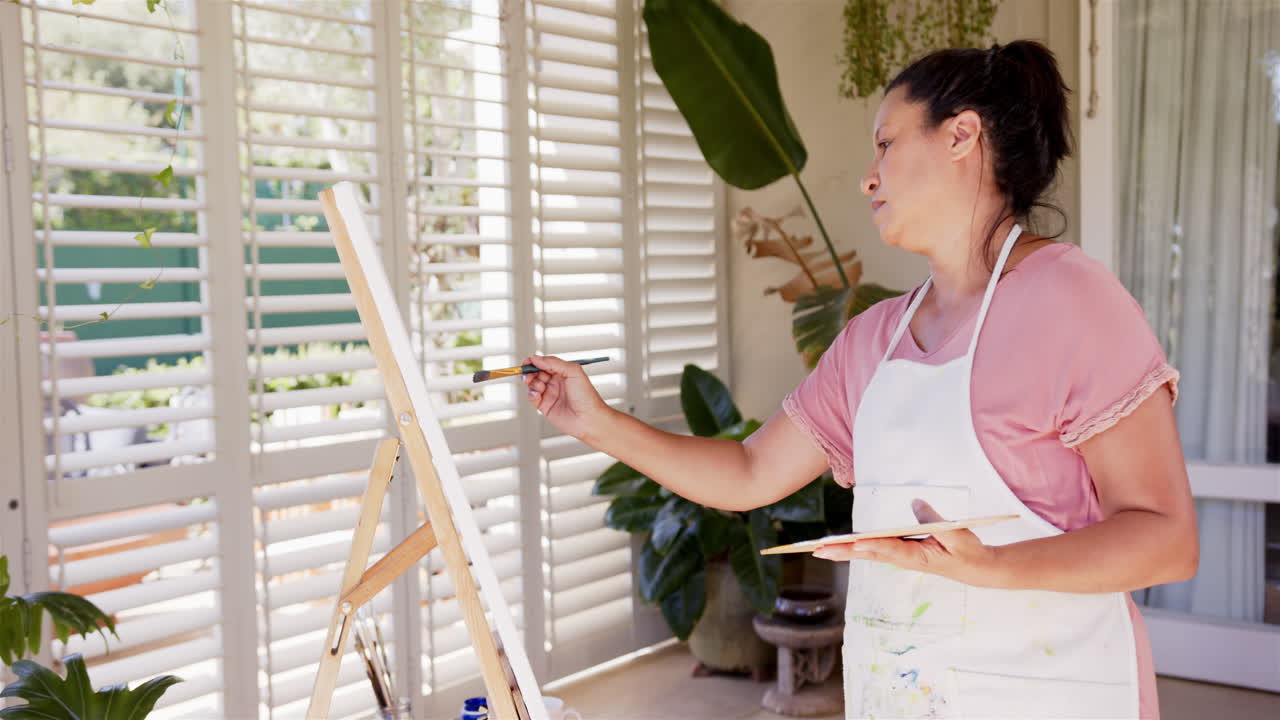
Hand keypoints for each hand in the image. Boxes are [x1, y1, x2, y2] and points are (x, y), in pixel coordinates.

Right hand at [521, 354, 609, 440]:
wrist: (588, 418)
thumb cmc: (586, 396)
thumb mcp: (573, 372)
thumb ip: (554, 363)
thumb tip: (537, 358)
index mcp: (562, 372)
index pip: (545, 363)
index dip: (535, 361)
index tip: (528, 361)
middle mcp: (555, 382)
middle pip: (536, 372)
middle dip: (530, 372)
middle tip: (529, 374)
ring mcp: (549, 394)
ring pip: (532, 384)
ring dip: (532, 382)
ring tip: (540, 386)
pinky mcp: (544, 406)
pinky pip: (532, 397)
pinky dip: (531, 393)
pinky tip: (537, 394)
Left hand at [811, 499, 999, 586]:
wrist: (975, 569)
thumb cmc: (967, 552)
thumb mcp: (957, 534)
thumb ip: (935, 520)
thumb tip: (914, 503)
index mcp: (918, 557)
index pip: (890, 549)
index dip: (872, 545)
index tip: (853, 542)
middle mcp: (904, 559)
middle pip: (869, 553)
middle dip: (843, 551)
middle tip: (818, 550)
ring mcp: (900, 557)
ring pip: (867, 553)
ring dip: (843, 551)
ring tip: (819, 549)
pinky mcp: (900, 553)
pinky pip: (873, 550)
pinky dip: (855, 548)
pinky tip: (840, 546)